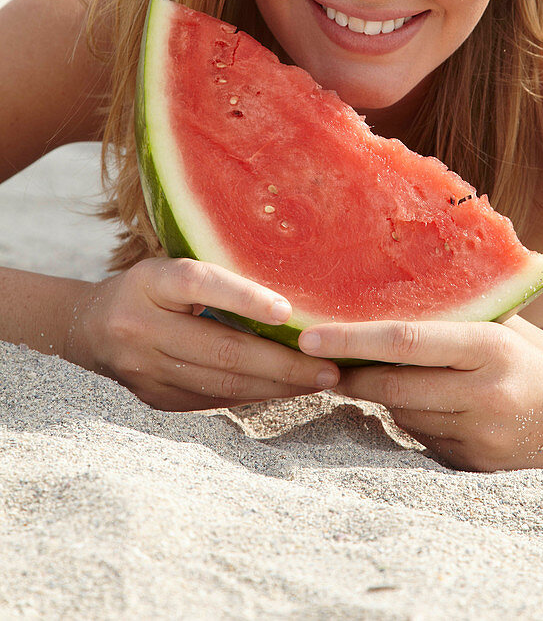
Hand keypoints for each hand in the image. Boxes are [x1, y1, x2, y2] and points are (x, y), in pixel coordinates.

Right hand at [69, 257, 340, 410]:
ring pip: (222, 384)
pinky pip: (213, 401)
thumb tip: (291, 295)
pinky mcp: (153, 400)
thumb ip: (217, 276)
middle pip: (222, 349)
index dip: (244, 297)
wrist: (88, 327)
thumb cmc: (150, 288)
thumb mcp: (171, 266)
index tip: (288, 311)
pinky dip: (254, 396)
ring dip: (277, 386)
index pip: (200, 284)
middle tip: (330, 368)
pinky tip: (285, 390)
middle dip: (283, 363)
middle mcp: (141, 326)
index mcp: (149, 282)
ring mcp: (144, 370)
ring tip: (320, 382)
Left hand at [298, 314, 542, 473]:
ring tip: (372, 375)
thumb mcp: (508, 328)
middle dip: (348, 377)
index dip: (351, 339)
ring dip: (379, 399)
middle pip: (392, 387)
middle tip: (316, 361)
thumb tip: (390, 290)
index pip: (405, 340)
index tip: (308, 336)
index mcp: (489, 347)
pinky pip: (423, 441)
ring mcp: (480, 436)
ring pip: (402, 417)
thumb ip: (460, 314)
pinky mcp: (477, 467)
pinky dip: (412, 422)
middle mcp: (483, 393)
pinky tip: (426, 406)